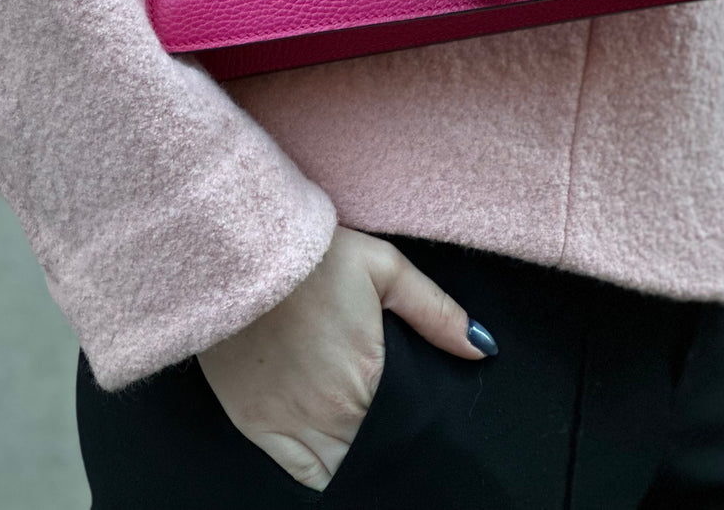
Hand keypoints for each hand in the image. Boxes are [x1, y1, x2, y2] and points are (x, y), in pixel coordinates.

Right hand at [196, 225, 494, 491]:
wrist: (241, 249)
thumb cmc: (314, 255)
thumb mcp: (384, 267)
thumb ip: (435, 311)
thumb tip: (482, 347)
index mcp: (369, 377)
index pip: (405, 428)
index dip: (413, 426)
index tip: (413, 414)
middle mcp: (332, 413)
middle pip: (373, 452)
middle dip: (385, 439)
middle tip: (386, 415)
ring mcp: (290, 423)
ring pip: (340, 469)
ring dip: (354, 455)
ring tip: (358, 428)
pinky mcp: (255, 424)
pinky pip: (300, 473)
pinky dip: (320, 469)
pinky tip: (329, 447)